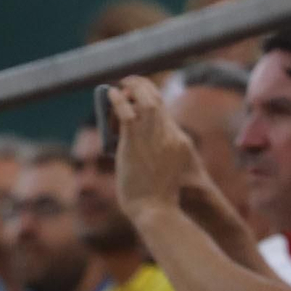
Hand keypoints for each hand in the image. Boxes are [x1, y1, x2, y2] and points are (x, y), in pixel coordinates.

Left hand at [108, 76, 198, 215]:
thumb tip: (134, 145)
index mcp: (179, 141)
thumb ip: (159, 154)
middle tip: (131, 81)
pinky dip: (118, 101)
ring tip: (123, 82)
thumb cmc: (160, 197)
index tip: (141, 92)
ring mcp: (153, 138)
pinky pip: (126, 114)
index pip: (165, 113)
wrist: (157, 209)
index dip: (152, 98)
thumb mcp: (169, 171)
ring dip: (134, 88)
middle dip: (145, 87)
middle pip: (158, 102)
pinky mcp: (134, 143)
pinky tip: (111, 94)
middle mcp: (168, 135)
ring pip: (145, 102)